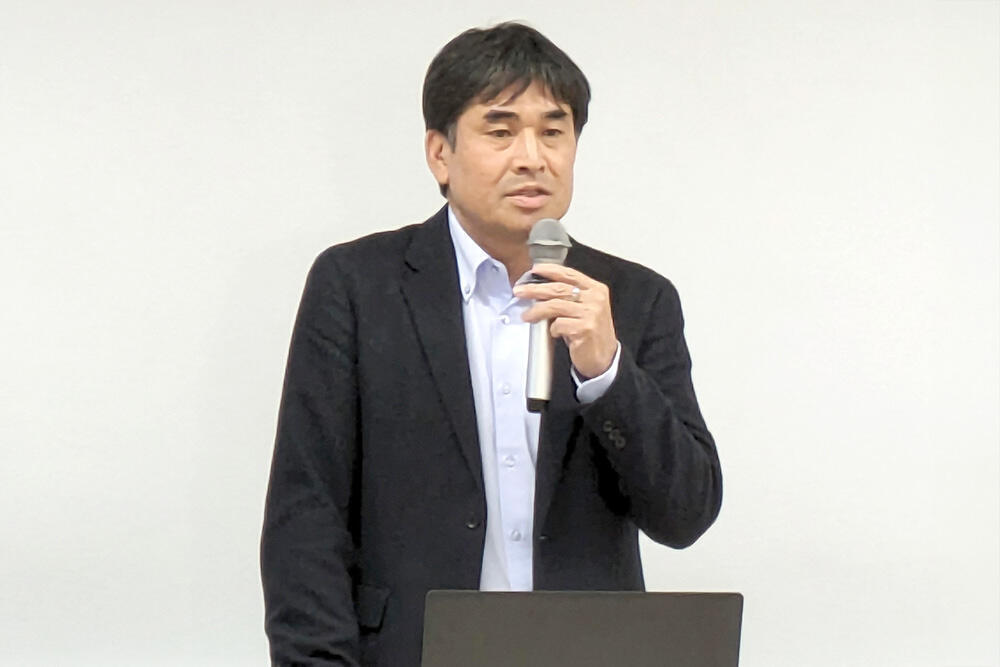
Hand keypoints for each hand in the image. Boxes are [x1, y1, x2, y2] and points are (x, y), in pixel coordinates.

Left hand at [513, 263, 617, 379]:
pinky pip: (558, 325)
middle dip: (535, 289)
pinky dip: (552, 330)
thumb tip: (540, 290)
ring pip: (555, 306)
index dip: (551, 270)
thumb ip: (569, 297)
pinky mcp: (584, 329)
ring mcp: (590, 314)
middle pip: (559, 289)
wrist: (604, 359)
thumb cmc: (590, 333)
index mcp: (596, 290)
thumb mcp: (585, 309)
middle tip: (520, 291)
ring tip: (527, 315)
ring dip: (536, 311)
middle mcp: (595, 299)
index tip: (534, 270)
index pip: (570, 274)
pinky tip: (555, 333)